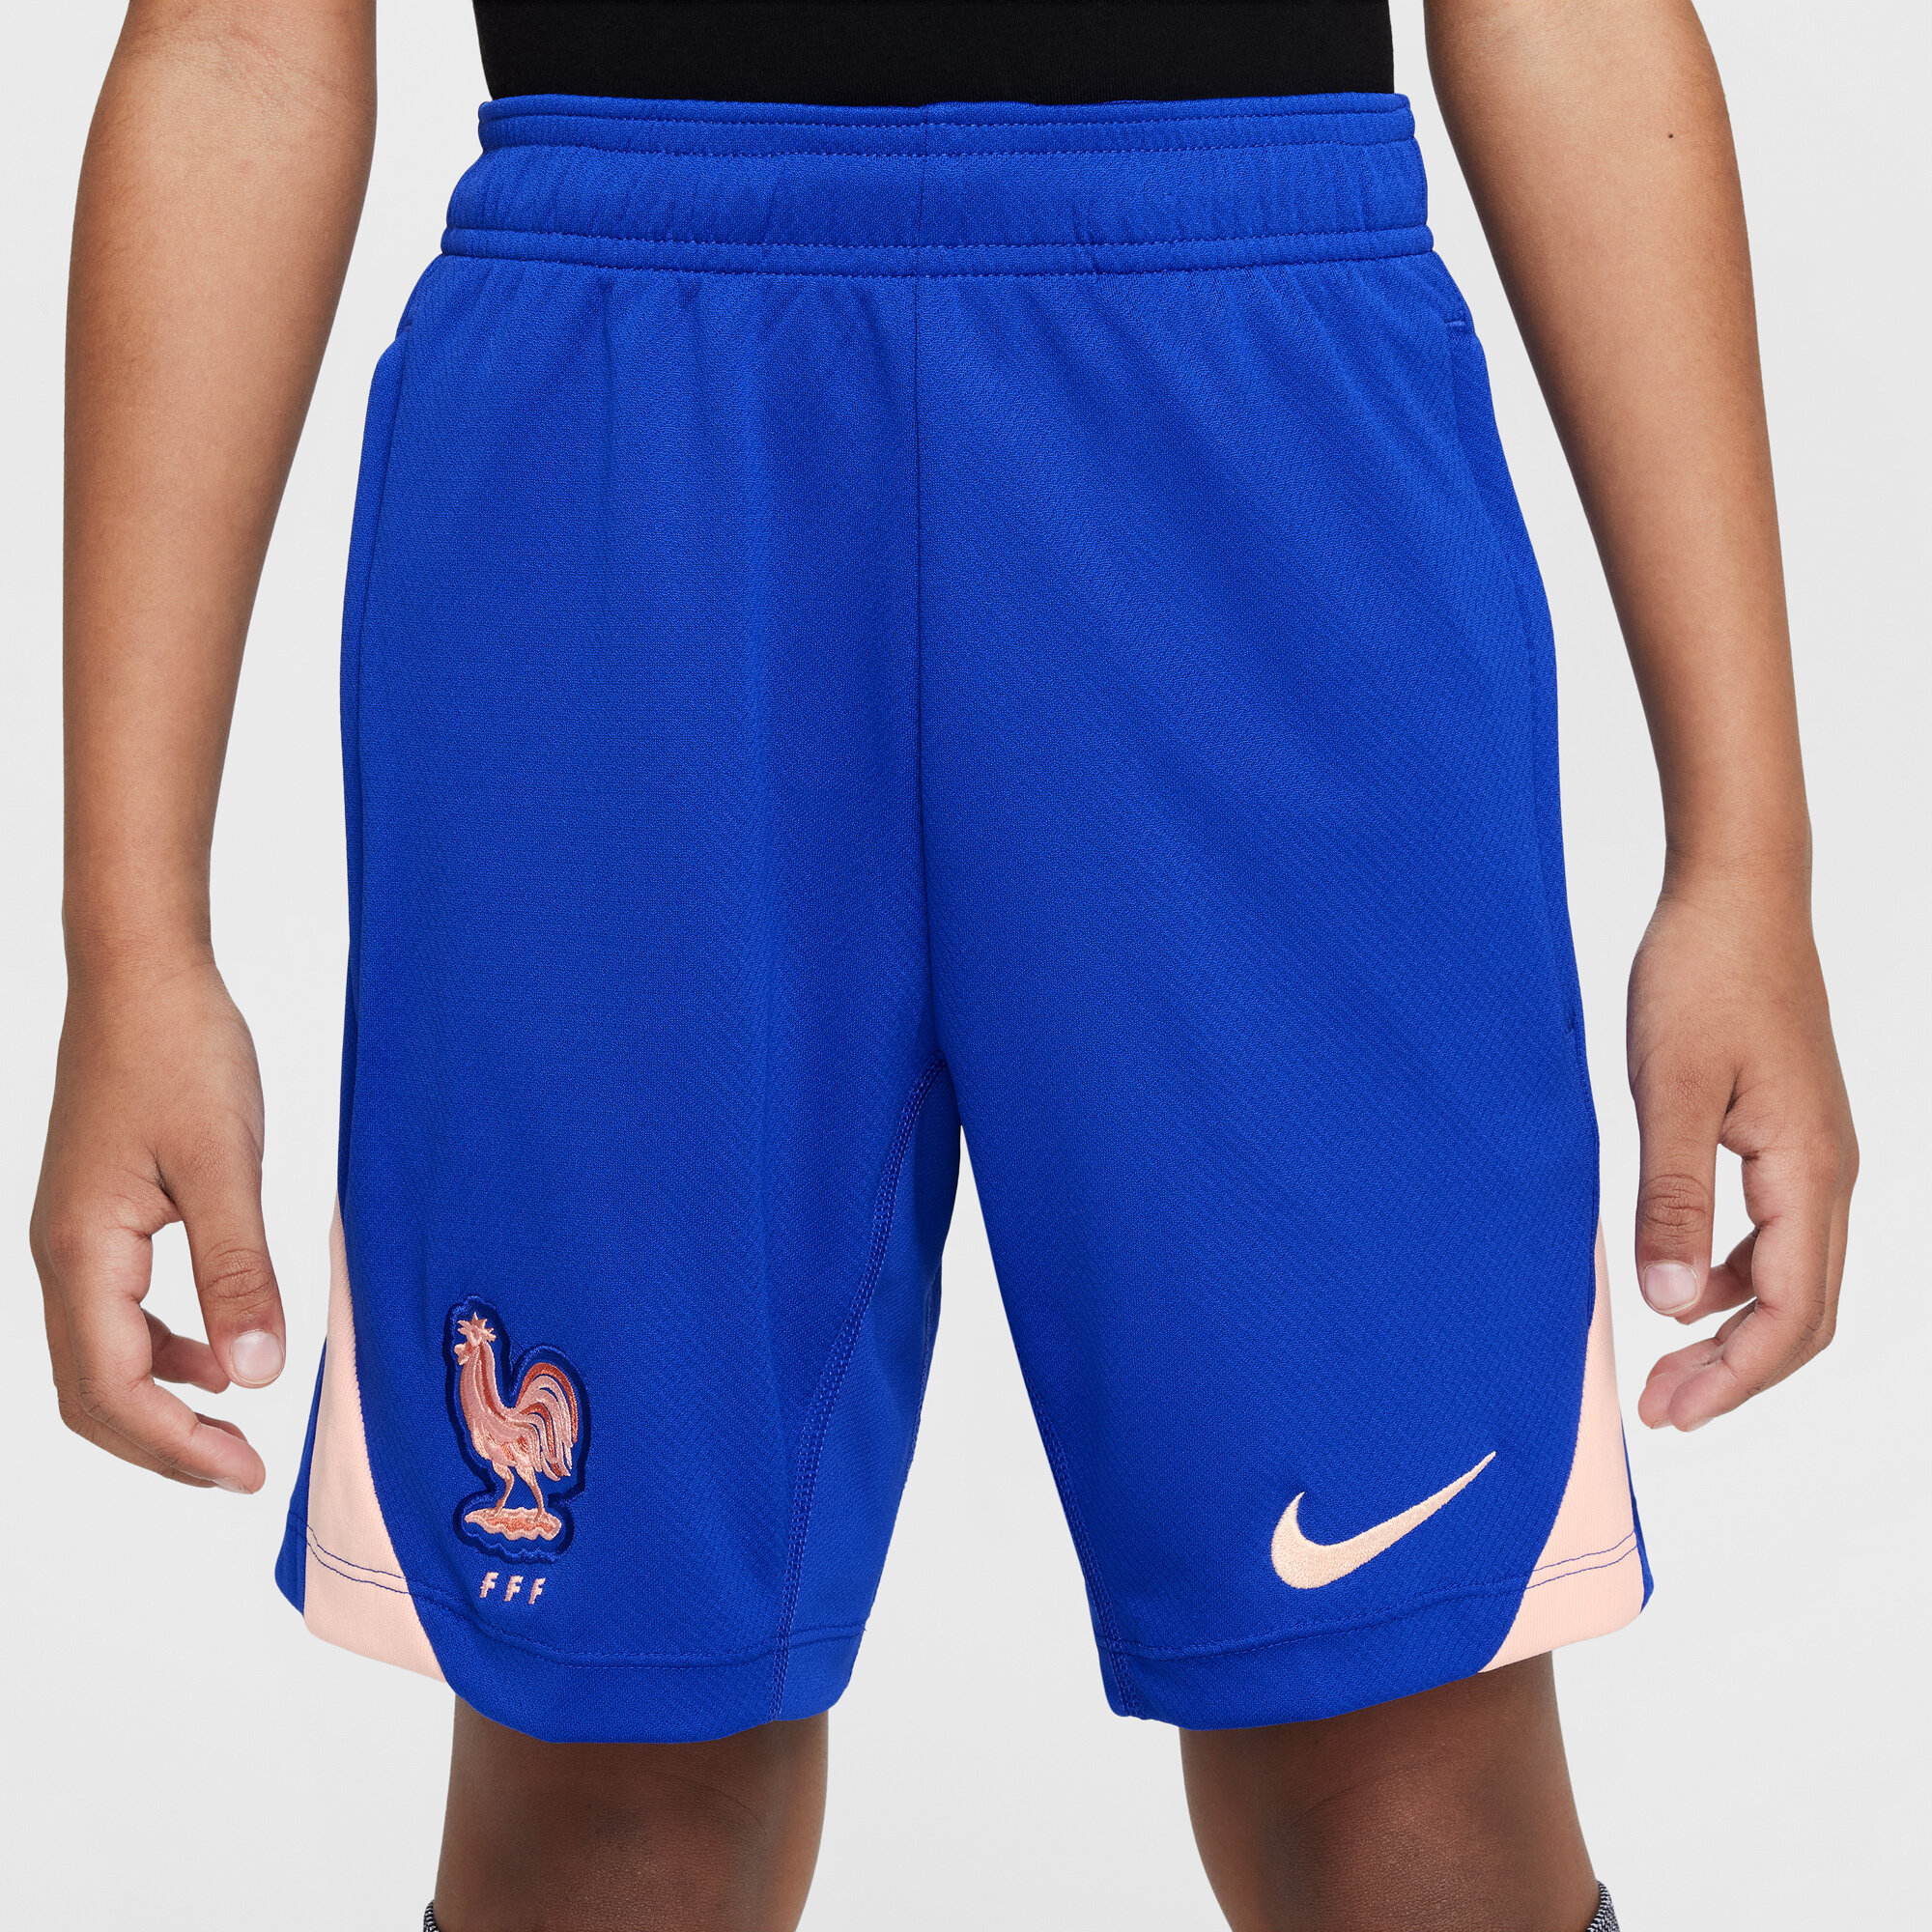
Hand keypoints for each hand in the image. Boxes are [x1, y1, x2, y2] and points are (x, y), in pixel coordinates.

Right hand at [30, 957, 284, 1489]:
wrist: (142, 979)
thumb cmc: (179, 1053)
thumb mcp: (224, 1165)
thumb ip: (239, 1271)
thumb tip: (255, 1374)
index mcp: (83, 1252)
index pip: (113, 1388)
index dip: (176, 1446)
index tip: (243, 1473)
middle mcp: (62, 1257)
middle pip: (91, 1392)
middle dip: (162, 1444)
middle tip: (240, 1471)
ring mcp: (75, 1241)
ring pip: (101, 1358)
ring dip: (163, 1402)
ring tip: (236, 1424)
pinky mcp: (99, 1221)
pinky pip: (117, 1314)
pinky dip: (164, 1350)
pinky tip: (221, 1349)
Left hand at [1626, 883, 1855, 1431]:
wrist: (1736, 898)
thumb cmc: (1703, 978)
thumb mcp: (1670, 1091)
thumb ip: (1672, 1198)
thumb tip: (1670, 1303)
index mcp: (1808, 1173)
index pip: (1789, 1314)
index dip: (1732, 1377)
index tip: (1668, 1413)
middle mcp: (1829, 1175)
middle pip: (1802, 1313)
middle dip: (1735, 1372)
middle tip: (1661, 1409)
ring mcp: (1816, 1156)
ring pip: (1793, 1278)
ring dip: (1733, 1329)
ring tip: (1665, 1361)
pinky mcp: (1791, 1137)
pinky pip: (1777, 1236)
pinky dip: (1733, 1276)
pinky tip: (1682, 1279)